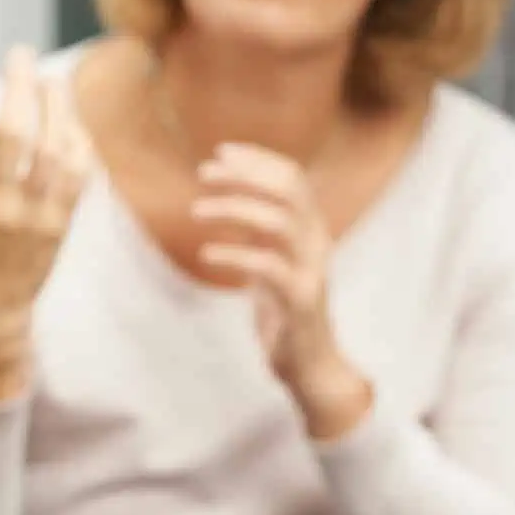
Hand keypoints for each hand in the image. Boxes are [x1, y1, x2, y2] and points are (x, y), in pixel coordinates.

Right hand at [0, 47, 90, 401]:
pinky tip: (66, 114)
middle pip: (13, 133)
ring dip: (54, 105)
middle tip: (19, 52)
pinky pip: (77, 172)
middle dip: (19, 84)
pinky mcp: (60, 224)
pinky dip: (76, 137)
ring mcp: (33, 217)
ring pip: (52, 147)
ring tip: (48, 77)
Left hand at [192, 143, 372, 438]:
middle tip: (203, 174)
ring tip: (196, 211)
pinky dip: (234, 254)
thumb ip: (256, 223)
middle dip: (244, 176)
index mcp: (311, 228)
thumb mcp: (269, 255)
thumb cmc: (283, 306)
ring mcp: (311, 270)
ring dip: (233, 209)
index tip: (220, 151)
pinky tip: (208, 253)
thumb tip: (229, 184)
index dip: (258, 160)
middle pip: (288, 191)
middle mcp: (317, 242)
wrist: (308, 362)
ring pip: (278, 223)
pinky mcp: (300, 300)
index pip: (293, 177)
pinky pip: (268, 267)